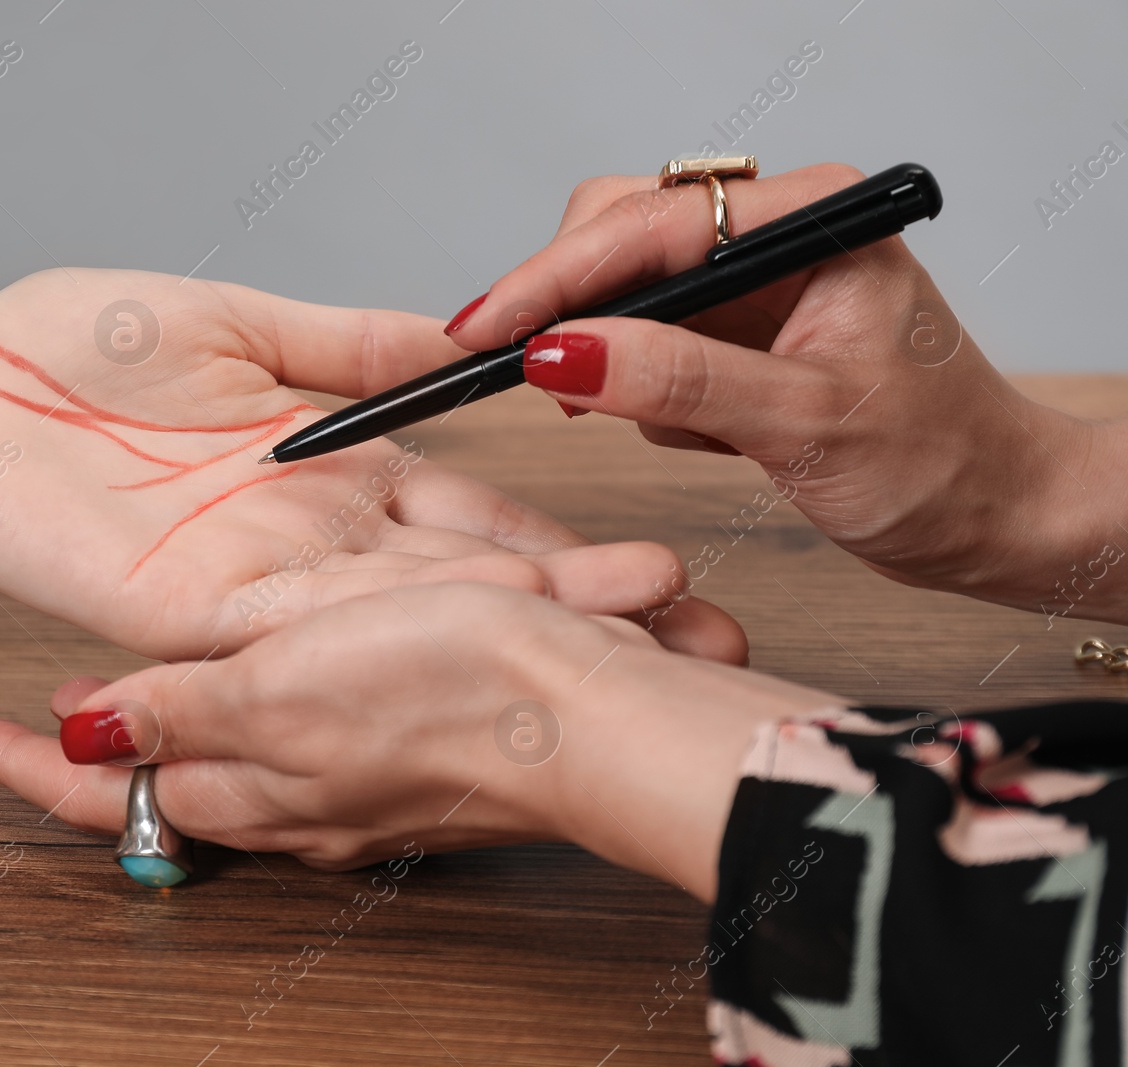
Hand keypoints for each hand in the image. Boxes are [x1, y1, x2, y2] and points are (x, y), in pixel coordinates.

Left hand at [0, 268, 746, 657]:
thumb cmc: (60, 355)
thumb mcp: (238, 324)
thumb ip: (346, 343)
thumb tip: (449, 338)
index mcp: (326, 476)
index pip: (466, 519)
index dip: (556, 545)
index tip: (645, 565)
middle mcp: (304, 545)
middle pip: (453, 588)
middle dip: (564, 613)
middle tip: (678, 633)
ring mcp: (250, 588)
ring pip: (396, 620)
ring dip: (501, 634)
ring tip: (616, 636)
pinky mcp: (185, 614)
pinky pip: (299, 630)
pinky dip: (387, 633)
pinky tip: (481, 633)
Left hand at [0, 582, 833, 898]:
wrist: (604, 715)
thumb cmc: (454, 698)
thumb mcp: (286, 694)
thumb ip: (182, 715)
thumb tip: (78, 739)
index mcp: (249, 777)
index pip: (106, 790)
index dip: (31, 765)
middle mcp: (289, 787)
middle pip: (164, 775)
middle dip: (108, 744)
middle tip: (50, 701)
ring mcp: (346, 769)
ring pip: (235, 745)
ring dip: (183, 710)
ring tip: (135, 669)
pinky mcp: (403, 736)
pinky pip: (312, 718)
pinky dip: (270, 685)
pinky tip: (276, 645)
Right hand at [443, 164, 1127, 622]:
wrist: (992, 518)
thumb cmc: (940, 466)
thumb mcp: (801, 423)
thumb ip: (678, 381)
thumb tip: (561, 354)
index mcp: (812, 222)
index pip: (650, 224)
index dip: (555, 277)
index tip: (485, 330)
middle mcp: (779, 236)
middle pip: (623, 235)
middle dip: (572, 308)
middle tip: (527, 374)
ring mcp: (757, 285)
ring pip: (626, 291)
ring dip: (607, 357)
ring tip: (630, 416)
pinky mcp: (742, 336)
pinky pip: (650, 341)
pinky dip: (638, 389)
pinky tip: (689, 432)